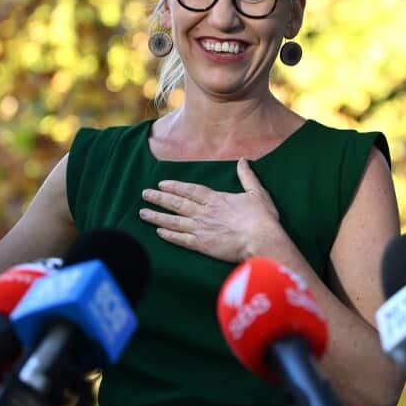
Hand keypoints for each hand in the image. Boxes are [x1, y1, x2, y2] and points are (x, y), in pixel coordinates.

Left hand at [139, 158, 282, 262]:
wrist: (261, 239)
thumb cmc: (262, 218)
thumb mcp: (256, 192)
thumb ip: (247, 176)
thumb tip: (243, 160)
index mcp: (216, 199)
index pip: (190, 190)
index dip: (175, 187)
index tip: (162, 184)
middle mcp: (204, 212)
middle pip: (177, 203)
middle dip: (159, 198)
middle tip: (144, 194)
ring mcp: (201, 228)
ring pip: (173, 221)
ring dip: (157, 216)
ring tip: (143, 213)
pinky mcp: (201, 245)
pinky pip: (180, 239)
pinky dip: (169, 235)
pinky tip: (158, 232)